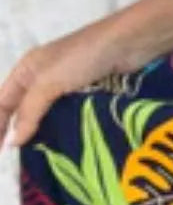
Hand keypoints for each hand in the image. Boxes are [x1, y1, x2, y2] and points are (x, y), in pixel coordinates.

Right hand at [0, 19, 146, 149]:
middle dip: (19, 133)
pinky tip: (64, 148)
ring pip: (48, 117)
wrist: (128, 44)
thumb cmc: (83, 57)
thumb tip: (12, 142)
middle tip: (17, 160)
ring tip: (38, 160)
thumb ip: (29, 112)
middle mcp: (43, 78)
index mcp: (27, 70)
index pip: (3, 102)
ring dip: (43, 135)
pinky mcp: (88, 95)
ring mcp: (67, 87)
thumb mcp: (48, 82)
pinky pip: (69, 117)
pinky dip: (65, 131)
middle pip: (24, 111)